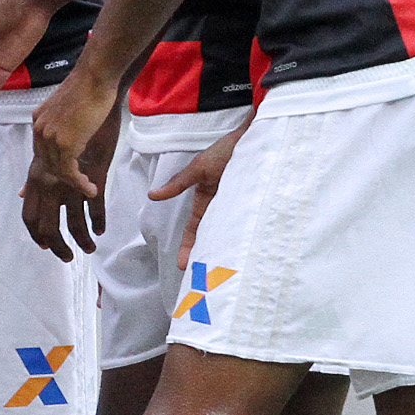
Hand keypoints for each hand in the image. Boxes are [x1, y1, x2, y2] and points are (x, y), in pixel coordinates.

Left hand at [19, 68, 116, 258]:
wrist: (93, 77)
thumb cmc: (85, 98)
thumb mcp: (63, 127)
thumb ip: (51, 148)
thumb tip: (40, 172)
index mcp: (39, 148)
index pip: (31, 194)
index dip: (36, 221)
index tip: (47, 242)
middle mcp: (41, 152)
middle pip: (37, 207)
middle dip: (49, 237)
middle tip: (64, 255)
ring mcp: (52, 150)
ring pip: (58, 200)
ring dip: (75, 228)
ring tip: (89, 244)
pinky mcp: (67, 146)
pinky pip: (74, 181)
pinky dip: (86, 196)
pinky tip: (97, 205)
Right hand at [153, 120, 248, 268]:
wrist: (257, 135)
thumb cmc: (227, 149)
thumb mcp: (200, 167)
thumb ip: (179, 183)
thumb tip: (153, 195)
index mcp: (208, 201)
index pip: (196, 230)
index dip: (190, 247)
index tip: (184, 266)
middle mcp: (225, 208)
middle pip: (216, 238)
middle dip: (209, 257)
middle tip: (206, 279)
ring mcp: (243, 209)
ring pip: (235, 236)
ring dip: (230, 252)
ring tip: (228, 273)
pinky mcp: (260, 207)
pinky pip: (254, 227)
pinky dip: (252, 239)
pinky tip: (251, 254)